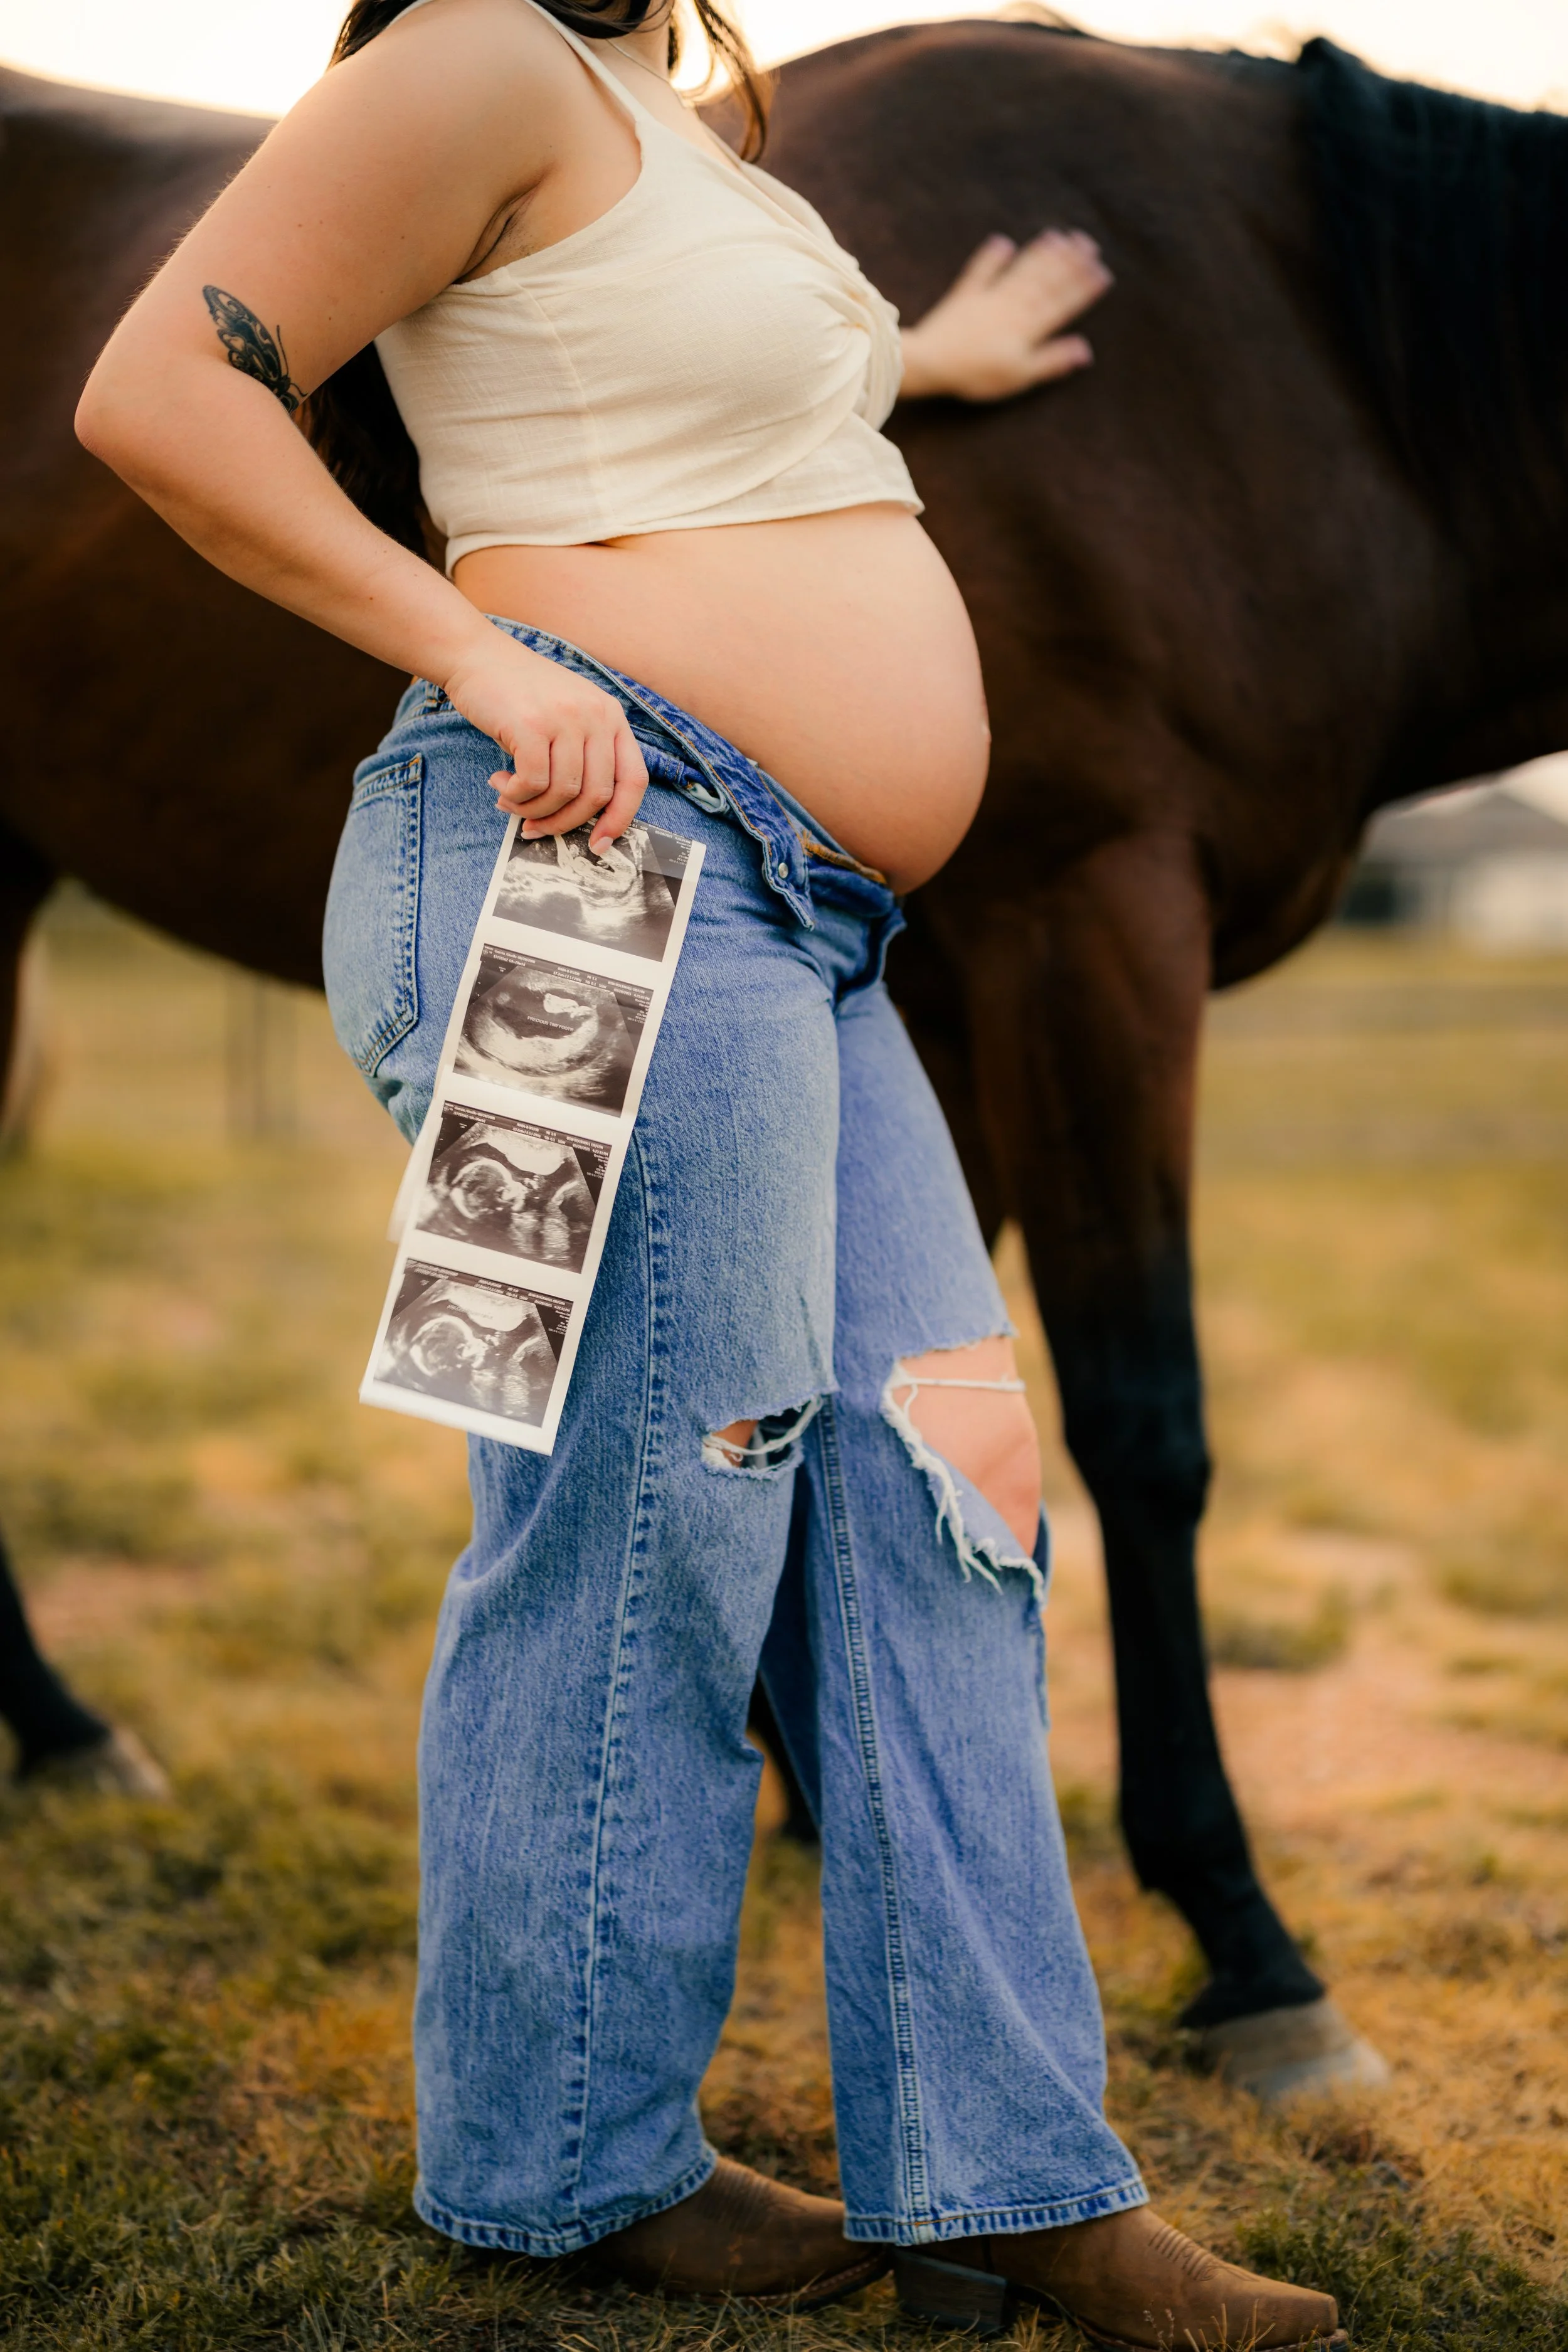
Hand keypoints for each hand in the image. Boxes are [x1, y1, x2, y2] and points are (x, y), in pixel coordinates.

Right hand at [442, 635, 647, 852]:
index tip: (598, 844)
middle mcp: (595, 715)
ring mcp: (565, 718)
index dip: (619, 819)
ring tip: (509, 800)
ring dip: (531, 809)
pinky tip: (500, 783)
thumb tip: (578, 817)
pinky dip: (514, 795)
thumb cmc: (519, 695)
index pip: (633, 780)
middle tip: (534, 828)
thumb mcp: (566, 715)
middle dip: (563, 823)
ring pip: (562, 793)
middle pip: (595, 795)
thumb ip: (581, 756)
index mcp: (611, 716)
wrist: (476, 656)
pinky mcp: (531, 725)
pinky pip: (532, 784)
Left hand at [898, 228, 1112, 402]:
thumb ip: (1051, 361)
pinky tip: (1003, 242)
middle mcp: (1012, 307)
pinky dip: (991, 257)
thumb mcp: (1019, 376)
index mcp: (1027, 327)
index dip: (1082, 288)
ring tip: (1058, 236)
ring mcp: (988, 298)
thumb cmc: (976, 375)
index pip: (1061, 304)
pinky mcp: (964, 297)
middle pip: (1045, 281)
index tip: (1102, 271)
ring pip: (1021, 272)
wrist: (930, 363)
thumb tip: (1085, 350)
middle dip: (1069, 262)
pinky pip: (980, 272)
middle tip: (1088, 242)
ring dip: (1040, 254)